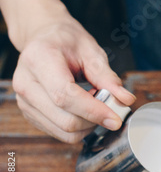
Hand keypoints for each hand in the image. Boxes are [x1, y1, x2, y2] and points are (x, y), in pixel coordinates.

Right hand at [12, 14, 135, 142]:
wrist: (43, 39)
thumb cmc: (66, 42)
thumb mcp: (91, 51)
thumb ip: (107, 77)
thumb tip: (126, 100)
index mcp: (39, 60)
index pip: (65, 96)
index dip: (93, 111)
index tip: (116, 118)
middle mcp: (26, 83)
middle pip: (65, 119)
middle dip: (94, 119)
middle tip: (107, 102)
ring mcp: (23, 101)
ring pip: (64, 131)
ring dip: (88, 124)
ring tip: (93, 101)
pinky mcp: (29, 114)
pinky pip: (59, 133)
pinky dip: (79, 127)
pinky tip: (82, 108)